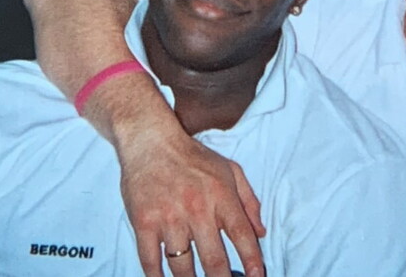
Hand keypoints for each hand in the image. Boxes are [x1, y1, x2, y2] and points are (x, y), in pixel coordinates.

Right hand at [116, 117, 265, 276]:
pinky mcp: (144, 222)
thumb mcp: (230, 170)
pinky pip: (150, 260)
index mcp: (221, 196)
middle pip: (214, 259)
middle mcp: (197, 209)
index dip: (253, 261)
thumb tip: (261, 232)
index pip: (242, 236)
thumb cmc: (193, 157)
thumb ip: (249, 201)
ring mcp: (169, 217)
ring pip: (183, 266)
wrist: (151, 141)